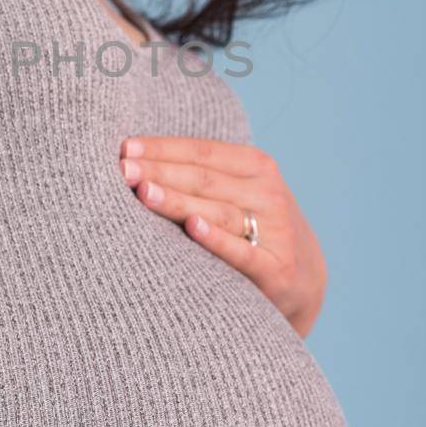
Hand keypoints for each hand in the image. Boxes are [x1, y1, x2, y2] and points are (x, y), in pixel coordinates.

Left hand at [118, 135, 326, 339]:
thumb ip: (197, 175)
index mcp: (255, 165)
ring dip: (178, 201)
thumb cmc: (250, 226)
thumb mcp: (236, 192)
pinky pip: (242, 252)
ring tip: (143, 192)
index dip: (162, 148)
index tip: (124, 149)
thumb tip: (132, 158)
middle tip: (122, 170)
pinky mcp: (276, 269)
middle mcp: (267, 192)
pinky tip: (192, 228)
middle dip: (159, 172)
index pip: (201, 151)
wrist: (302, 278)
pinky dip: (217, 239)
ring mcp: (275, 229)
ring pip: (218, 211)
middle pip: (203, 178)